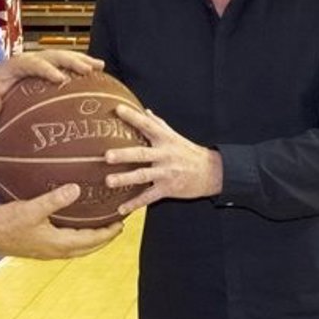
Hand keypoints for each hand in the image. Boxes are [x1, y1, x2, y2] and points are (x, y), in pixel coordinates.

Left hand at [0, 49, 103, 114]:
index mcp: (18, 64)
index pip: (35, 64)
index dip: (47, 70)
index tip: (60, 79)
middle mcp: (33, 58)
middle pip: (55, 55)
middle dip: (72, 61)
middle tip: (87, 70)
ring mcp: (42, 60)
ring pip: (65, 56)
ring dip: (83, 60)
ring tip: (100, 66)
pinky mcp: (49, 66)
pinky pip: (67, 64)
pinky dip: (83, 66)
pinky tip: (99, 74)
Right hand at [0, 184, 121, 258]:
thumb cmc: (6, 223)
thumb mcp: (32, 209)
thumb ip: (55, 199)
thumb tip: (77, 188)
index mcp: (58, 244)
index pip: (91, 241)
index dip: (108, 233)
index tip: (122, 223)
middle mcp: (55, 251)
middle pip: (87, 247)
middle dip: (104, 238)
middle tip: (117, 226)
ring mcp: (47, 250)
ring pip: (77, 247)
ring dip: (91, 238)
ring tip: (101, 225)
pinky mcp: (39, 246)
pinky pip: (66, 243)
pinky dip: (76, 235)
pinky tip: (72, 222)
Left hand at [104, 104, 222, 215]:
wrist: (211, 172)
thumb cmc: (189, 152)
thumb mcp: (175, 136)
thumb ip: (158, 124)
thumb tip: (144, 111)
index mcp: (165, 139)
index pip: (147, 125)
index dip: (132, 116)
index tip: (117, 109)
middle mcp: (164, 155)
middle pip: (141, 154)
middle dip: (124, 155)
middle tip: (107, 156)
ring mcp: (166, 173)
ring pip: (143, 176)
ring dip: (125, 179)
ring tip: (109, 181)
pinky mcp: (168, 189)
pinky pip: (149, 197)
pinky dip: (135, 203)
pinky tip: (121, 208)